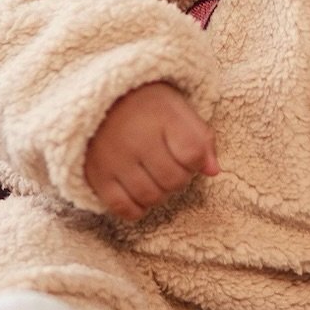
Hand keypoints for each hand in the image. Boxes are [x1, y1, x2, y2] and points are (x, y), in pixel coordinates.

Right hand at [84, 81, 219, 220]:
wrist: (96, 101)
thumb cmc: (144, 107)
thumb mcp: (176, 108)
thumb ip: (200, 137)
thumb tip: (213, 171)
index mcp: (161, 114)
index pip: (193, 153)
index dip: (196, 160)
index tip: (185, 151)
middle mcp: (136, 137)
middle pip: (174, 180)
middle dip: (178, 177)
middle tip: (168, 164)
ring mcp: (114, 159)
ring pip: (151, 197)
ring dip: (159, 193)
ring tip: (153, 176)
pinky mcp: (97, 176)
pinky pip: (123, 208)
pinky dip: (136, 208)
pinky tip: (138, 193)